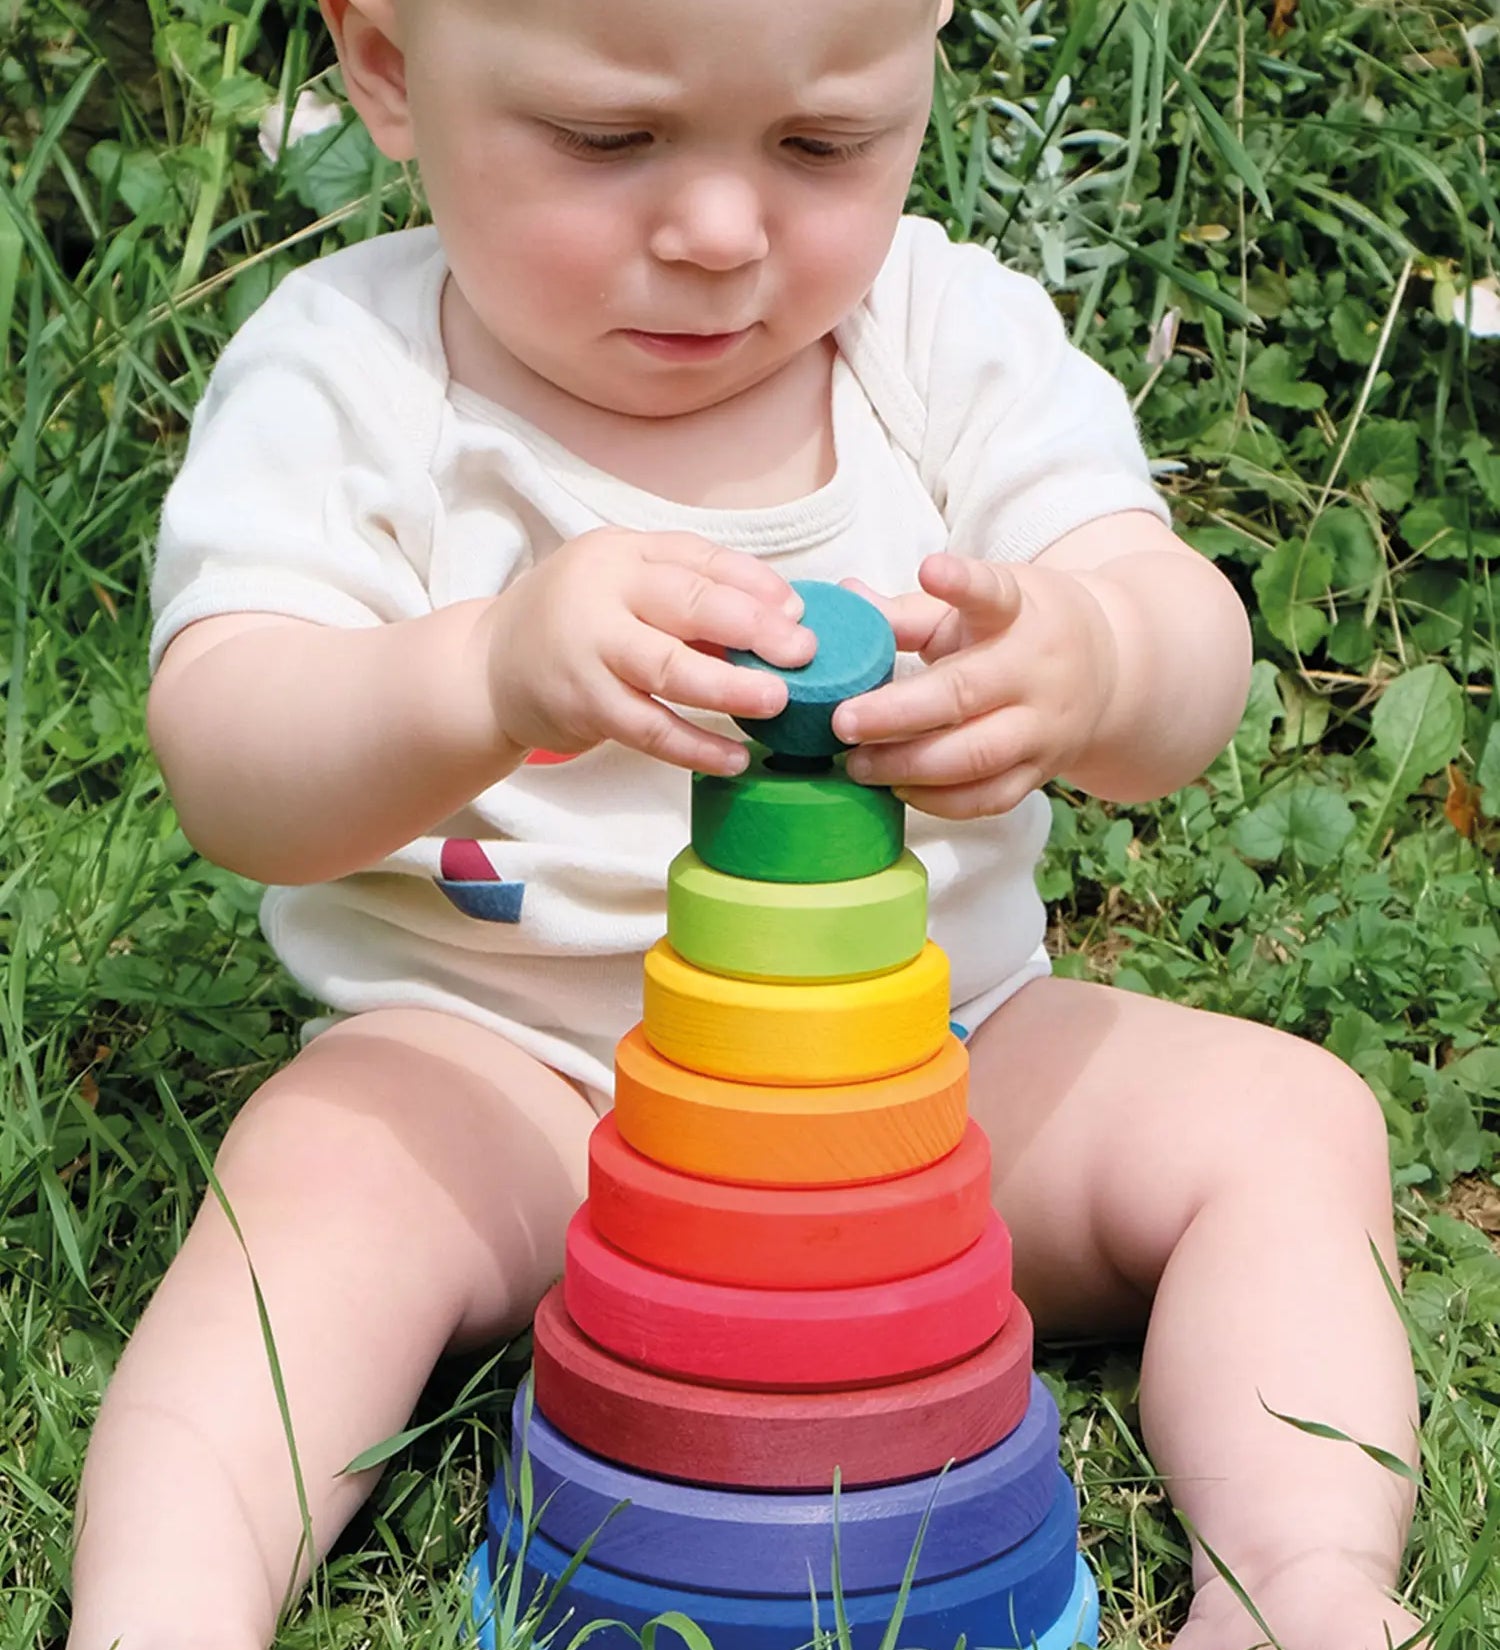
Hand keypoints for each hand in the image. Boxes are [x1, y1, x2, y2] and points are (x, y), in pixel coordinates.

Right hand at [483, 528, 813, 773]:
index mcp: (624, 553)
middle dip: (754, 627)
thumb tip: (781, 618)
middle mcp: (604, 592)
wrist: (486, 667)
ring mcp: (589, 649)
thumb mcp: (623, 586)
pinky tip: (734, 758)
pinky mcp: (581, 704)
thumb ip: (687, 594)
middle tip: (802, 653)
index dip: (755, 585)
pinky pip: (648, 729)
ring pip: (669, 669)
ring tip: (777, 702)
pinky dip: (694, 746)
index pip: (700, 559)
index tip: (798, 611)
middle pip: (689, 603)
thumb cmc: (577, 623)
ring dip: (730, 688)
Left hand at [830, 552, 1117, 819]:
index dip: (962, 584)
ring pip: (975, 758)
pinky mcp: (1042, 772)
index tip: (931, 568)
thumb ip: (910, 610)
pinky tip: (899, 789)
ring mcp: (1044, 728)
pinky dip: (940, 802)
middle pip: (965, 694)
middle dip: (896, 714)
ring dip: (909, 766)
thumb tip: (846, 596)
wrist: (1109, 669)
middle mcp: (1037, 671)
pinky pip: (989, 798)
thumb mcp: (979, 604)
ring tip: (858, 765)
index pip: (994, 594)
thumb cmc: (1020, 629)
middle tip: (842, 723)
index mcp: (1019, 612)